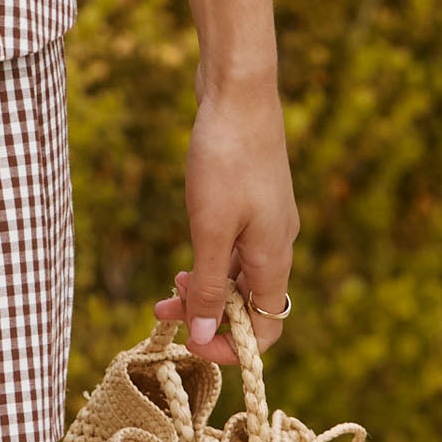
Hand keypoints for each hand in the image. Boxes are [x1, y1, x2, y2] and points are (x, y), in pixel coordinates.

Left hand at [153, 72, 298, 366]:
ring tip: (168, 288)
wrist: (239, 92)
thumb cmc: (226, 159)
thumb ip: (210, 286)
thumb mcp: (210, 229)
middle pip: (250, 305)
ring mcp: (269, 221)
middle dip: (210, 317)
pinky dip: (213, 259)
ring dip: (207, 288)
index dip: (231, 348)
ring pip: (240, 275)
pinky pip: (237, 248)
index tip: (190, 343)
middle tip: (164, 312)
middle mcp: (278, 245)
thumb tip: (206, 338)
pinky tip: (189, 251)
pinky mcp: (255, 199)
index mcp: (274, 259)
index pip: (265, 331)